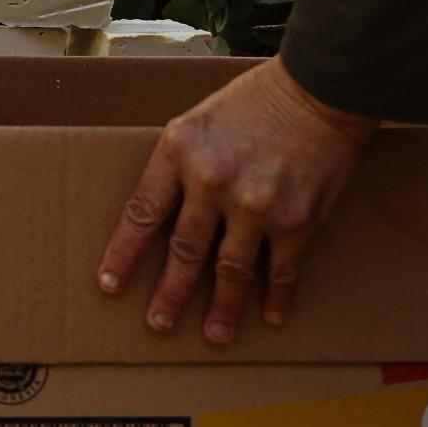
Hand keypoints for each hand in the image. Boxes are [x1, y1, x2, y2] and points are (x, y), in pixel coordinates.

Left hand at [96, 55, 376, 344]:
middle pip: (182, 251)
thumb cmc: (254, 101)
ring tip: (214, 335)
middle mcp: (211, 182)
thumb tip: (164, 210)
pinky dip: (275, 296)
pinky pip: (280, 270)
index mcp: (178, 152)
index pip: (141, 213)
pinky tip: (270, 316)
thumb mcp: (197, 120)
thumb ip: (179, 163)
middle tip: (158, 324)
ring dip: (221, 307)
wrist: (317, 91)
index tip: (110, 284)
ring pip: (229, 270)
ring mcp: (254, 206)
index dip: (123, 254)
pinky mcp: (295, 220)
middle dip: (169, 294)